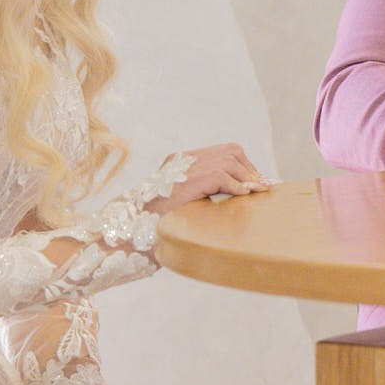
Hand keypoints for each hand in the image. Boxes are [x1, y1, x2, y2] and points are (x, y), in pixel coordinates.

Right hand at [145, 143, 271, 215]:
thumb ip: (201, 195)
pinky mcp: (185, 182)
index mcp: (179, 162)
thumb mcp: (179, 204)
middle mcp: (181, 160)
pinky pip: (220, 176)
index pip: (222, 152)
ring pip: (228, 160)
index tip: (255, 182)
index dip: (242, 167)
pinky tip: (243, 195)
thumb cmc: (151, 227)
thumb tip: (235, 197)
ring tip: (254, 192)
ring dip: (245, 177)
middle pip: (230, 151)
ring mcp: (182, 169)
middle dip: (249, 169)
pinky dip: (236, 186)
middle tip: (260, 187)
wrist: (124, 234)